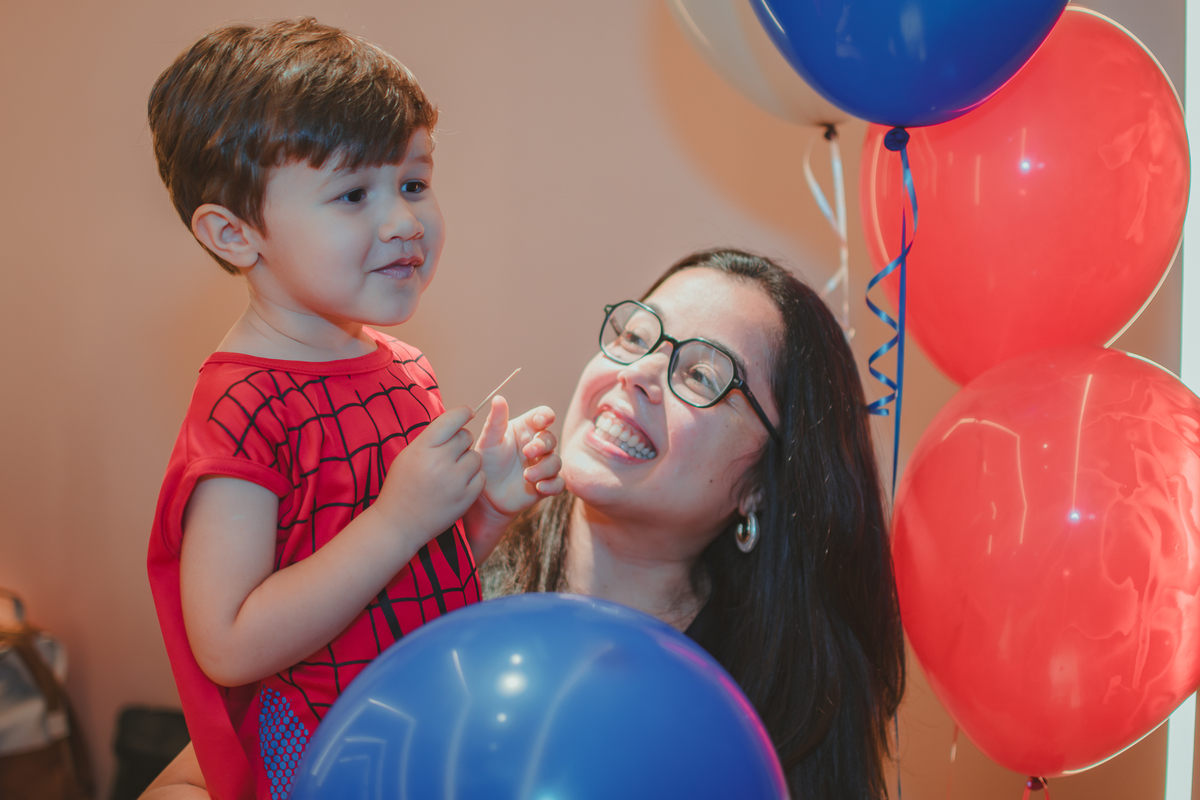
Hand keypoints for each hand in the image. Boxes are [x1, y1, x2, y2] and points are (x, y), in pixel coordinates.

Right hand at [371, 405, 483, 550]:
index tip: (469, 412)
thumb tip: (456, 422)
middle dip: (461, 441)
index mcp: (422, 448)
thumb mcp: (407, 455)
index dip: (464, 412)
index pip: (451, 419)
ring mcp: (454, 481)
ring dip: (468, 461)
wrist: (398, 524)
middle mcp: (440, 462)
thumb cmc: (401, 486)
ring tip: (452, 472)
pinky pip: (481, 477)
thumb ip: (431, 439)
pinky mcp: (466, 498)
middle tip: (450, 453)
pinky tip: (458, 485)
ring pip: (476, 457)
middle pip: (466, 437)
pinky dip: (473, 479)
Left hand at [475, 396, 563, 517]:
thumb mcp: (489, 441)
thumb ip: (495, 421)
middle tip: (527, 451)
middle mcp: (537, 445)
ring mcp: (542, 465)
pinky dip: (552, 485)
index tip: (540, 421)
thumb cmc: (487, 462)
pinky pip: (558, 484)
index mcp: (525, 429)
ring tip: (528, 476)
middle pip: (551, 438)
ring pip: (555, 462)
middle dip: (542, 444)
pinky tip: (539, 488)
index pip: (543, 416)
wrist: (485, 494)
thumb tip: (498, 397)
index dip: (546, 416)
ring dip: (544, 468)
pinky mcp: (546, 484)